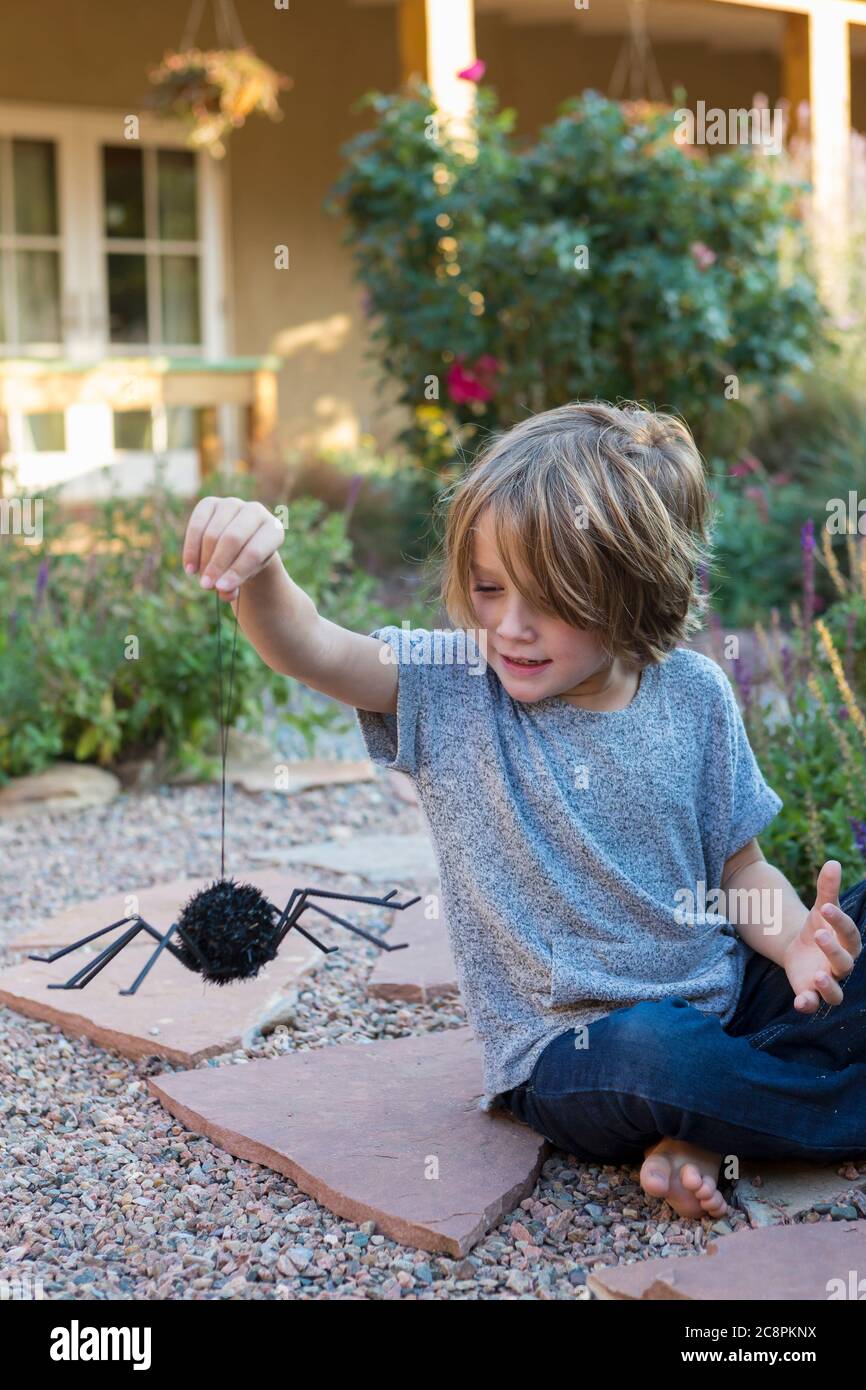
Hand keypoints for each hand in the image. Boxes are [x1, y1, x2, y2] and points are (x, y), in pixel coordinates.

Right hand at [182, 497, 284, 601]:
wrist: (241, 544)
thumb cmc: (247, 563)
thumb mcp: (248, 576)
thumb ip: (237, 585)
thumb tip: (222, 591)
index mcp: (273, 529)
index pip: (254, 552)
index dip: (237, 571)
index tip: (222, 589)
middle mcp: (256, 511)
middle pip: (232, 539)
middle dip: (217, 565)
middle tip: (206, 586)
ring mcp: (232, 504)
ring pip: (212, 534)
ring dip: (204, 561)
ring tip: (203, 580)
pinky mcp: (210, 503)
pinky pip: (196, 525)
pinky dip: (191, 549)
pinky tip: (190, 568)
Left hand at [782, 860, 860, 1013]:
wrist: (801, 949)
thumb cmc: (818, 926)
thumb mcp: (820, 908)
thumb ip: (827, 888)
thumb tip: (833, 862)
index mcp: (847, 942)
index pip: (849, 932)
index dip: (840, 921)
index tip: (825, 906)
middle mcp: (841, 965)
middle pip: (845, 962)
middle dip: (833, 950)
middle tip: (818, 934)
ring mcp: (827, 981)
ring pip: (835, 991)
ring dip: (828, 985)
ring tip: (816, 975)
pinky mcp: (810, 993)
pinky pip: (813, 1004)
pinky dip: (808, 1004)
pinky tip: (800, 1002)